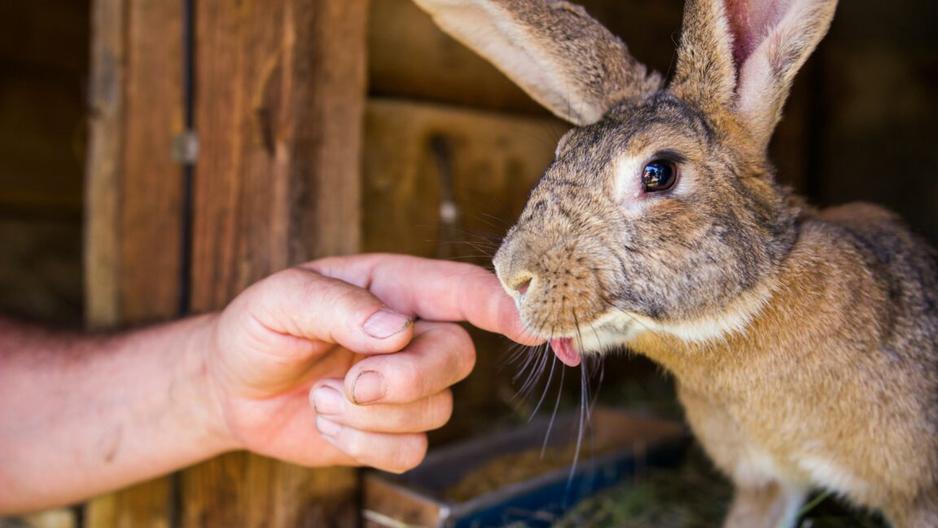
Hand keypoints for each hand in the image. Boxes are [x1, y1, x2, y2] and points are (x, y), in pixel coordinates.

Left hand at [201, 254, 534, 472]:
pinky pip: (410, 450)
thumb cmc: (259, 328)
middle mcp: (413, 334)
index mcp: (394, 288)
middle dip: (406, 379)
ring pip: (434, 410)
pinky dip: (363, 445)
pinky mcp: (393, 431)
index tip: (535, 325)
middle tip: (352, 383)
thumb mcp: (282, 300)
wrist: (233, 388)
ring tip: (322, 394)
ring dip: (367, 414)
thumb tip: (397, 331)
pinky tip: (328, 421)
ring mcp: (407, 386)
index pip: (462, 289)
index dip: (505, 305)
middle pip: (457, 358)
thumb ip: (338, 305)